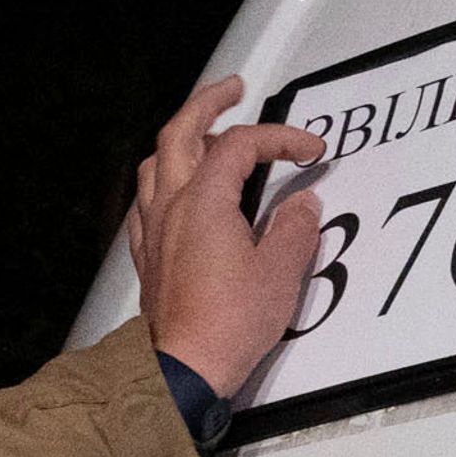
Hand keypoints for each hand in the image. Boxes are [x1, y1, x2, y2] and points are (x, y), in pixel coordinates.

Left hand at [126, 77, 327, 397]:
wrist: (186, 368)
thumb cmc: (230, 323)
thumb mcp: (281, 271)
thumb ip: (295, 228)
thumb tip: (303, 205)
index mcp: (204, 201)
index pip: (240, 146)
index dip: (278, 138)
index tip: (309, 149)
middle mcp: (171, 207)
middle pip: (180, 133)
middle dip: (208, 103)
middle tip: (233, 88)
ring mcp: (153, 231)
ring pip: (157, 163)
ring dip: (182, 139)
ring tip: (206, 135)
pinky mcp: (148, 257)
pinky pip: (147, 201)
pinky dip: (165, 181)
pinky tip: (177, 191)